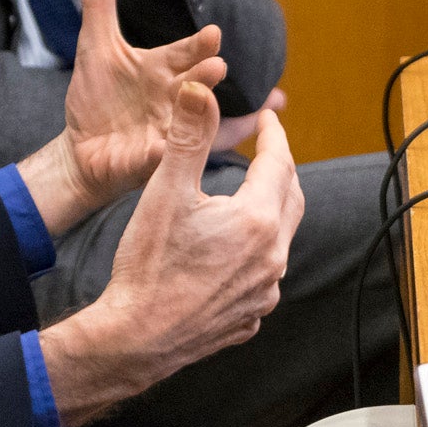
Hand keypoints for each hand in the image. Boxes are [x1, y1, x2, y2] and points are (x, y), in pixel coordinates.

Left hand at [18, 0, 227, 227]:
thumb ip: (100, 4)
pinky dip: (179, 154)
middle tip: (218, 67)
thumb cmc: (99, 97)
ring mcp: (170, 131)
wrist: (84, 149)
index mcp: (164, 70)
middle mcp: (175, 99)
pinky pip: (172, 158)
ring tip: (211, 104)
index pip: (186, 54)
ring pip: (194, 123)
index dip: (198, 47)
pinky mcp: (155, 161)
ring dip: (203, 116)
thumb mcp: (96, 46)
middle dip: (206, 78)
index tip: (212, 35)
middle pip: (196, 86)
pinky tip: (185, 150)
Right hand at [37, 80, 303, 426]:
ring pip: (280, 240)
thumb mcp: (166, 191)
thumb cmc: (149, 264)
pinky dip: (257, 254)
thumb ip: (189, 137)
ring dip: (271, 212)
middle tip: (267, 151)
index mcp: (257, 220)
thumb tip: (201, 89)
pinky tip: (235, 252)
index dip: (274, 136)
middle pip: (290, 200)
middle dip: (281, 170)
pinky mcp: (250, 316)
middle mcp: (272, 257)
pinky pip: (264, 277)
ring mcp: (265, 292)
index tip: (267, 119)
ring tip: (250, 197)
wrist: (136, 337)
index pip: (279, 163)